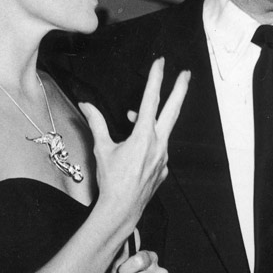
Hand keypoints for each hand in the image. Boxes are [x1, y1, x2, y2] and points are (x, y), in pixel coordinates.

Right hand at [80, 58, 189, 222]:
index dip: (156, 79)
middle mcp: (159, 144)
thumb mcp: (102, 149)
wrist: (121, 210)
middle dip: (180, 89)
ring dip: (152, 120)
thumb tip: (86, 105)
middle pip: (173, 110)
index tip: (160, 63)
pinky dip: (150, 142)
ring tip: (133, 117)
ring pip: (162, 130)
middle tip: (186, 73)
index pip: (151, 100)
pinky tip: (135, 147)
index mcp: (144, 136)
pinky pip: (159, 148)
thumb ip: (96, 124)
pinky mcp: (164, 168)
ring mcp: (164, 157)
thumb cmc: (111, 181)